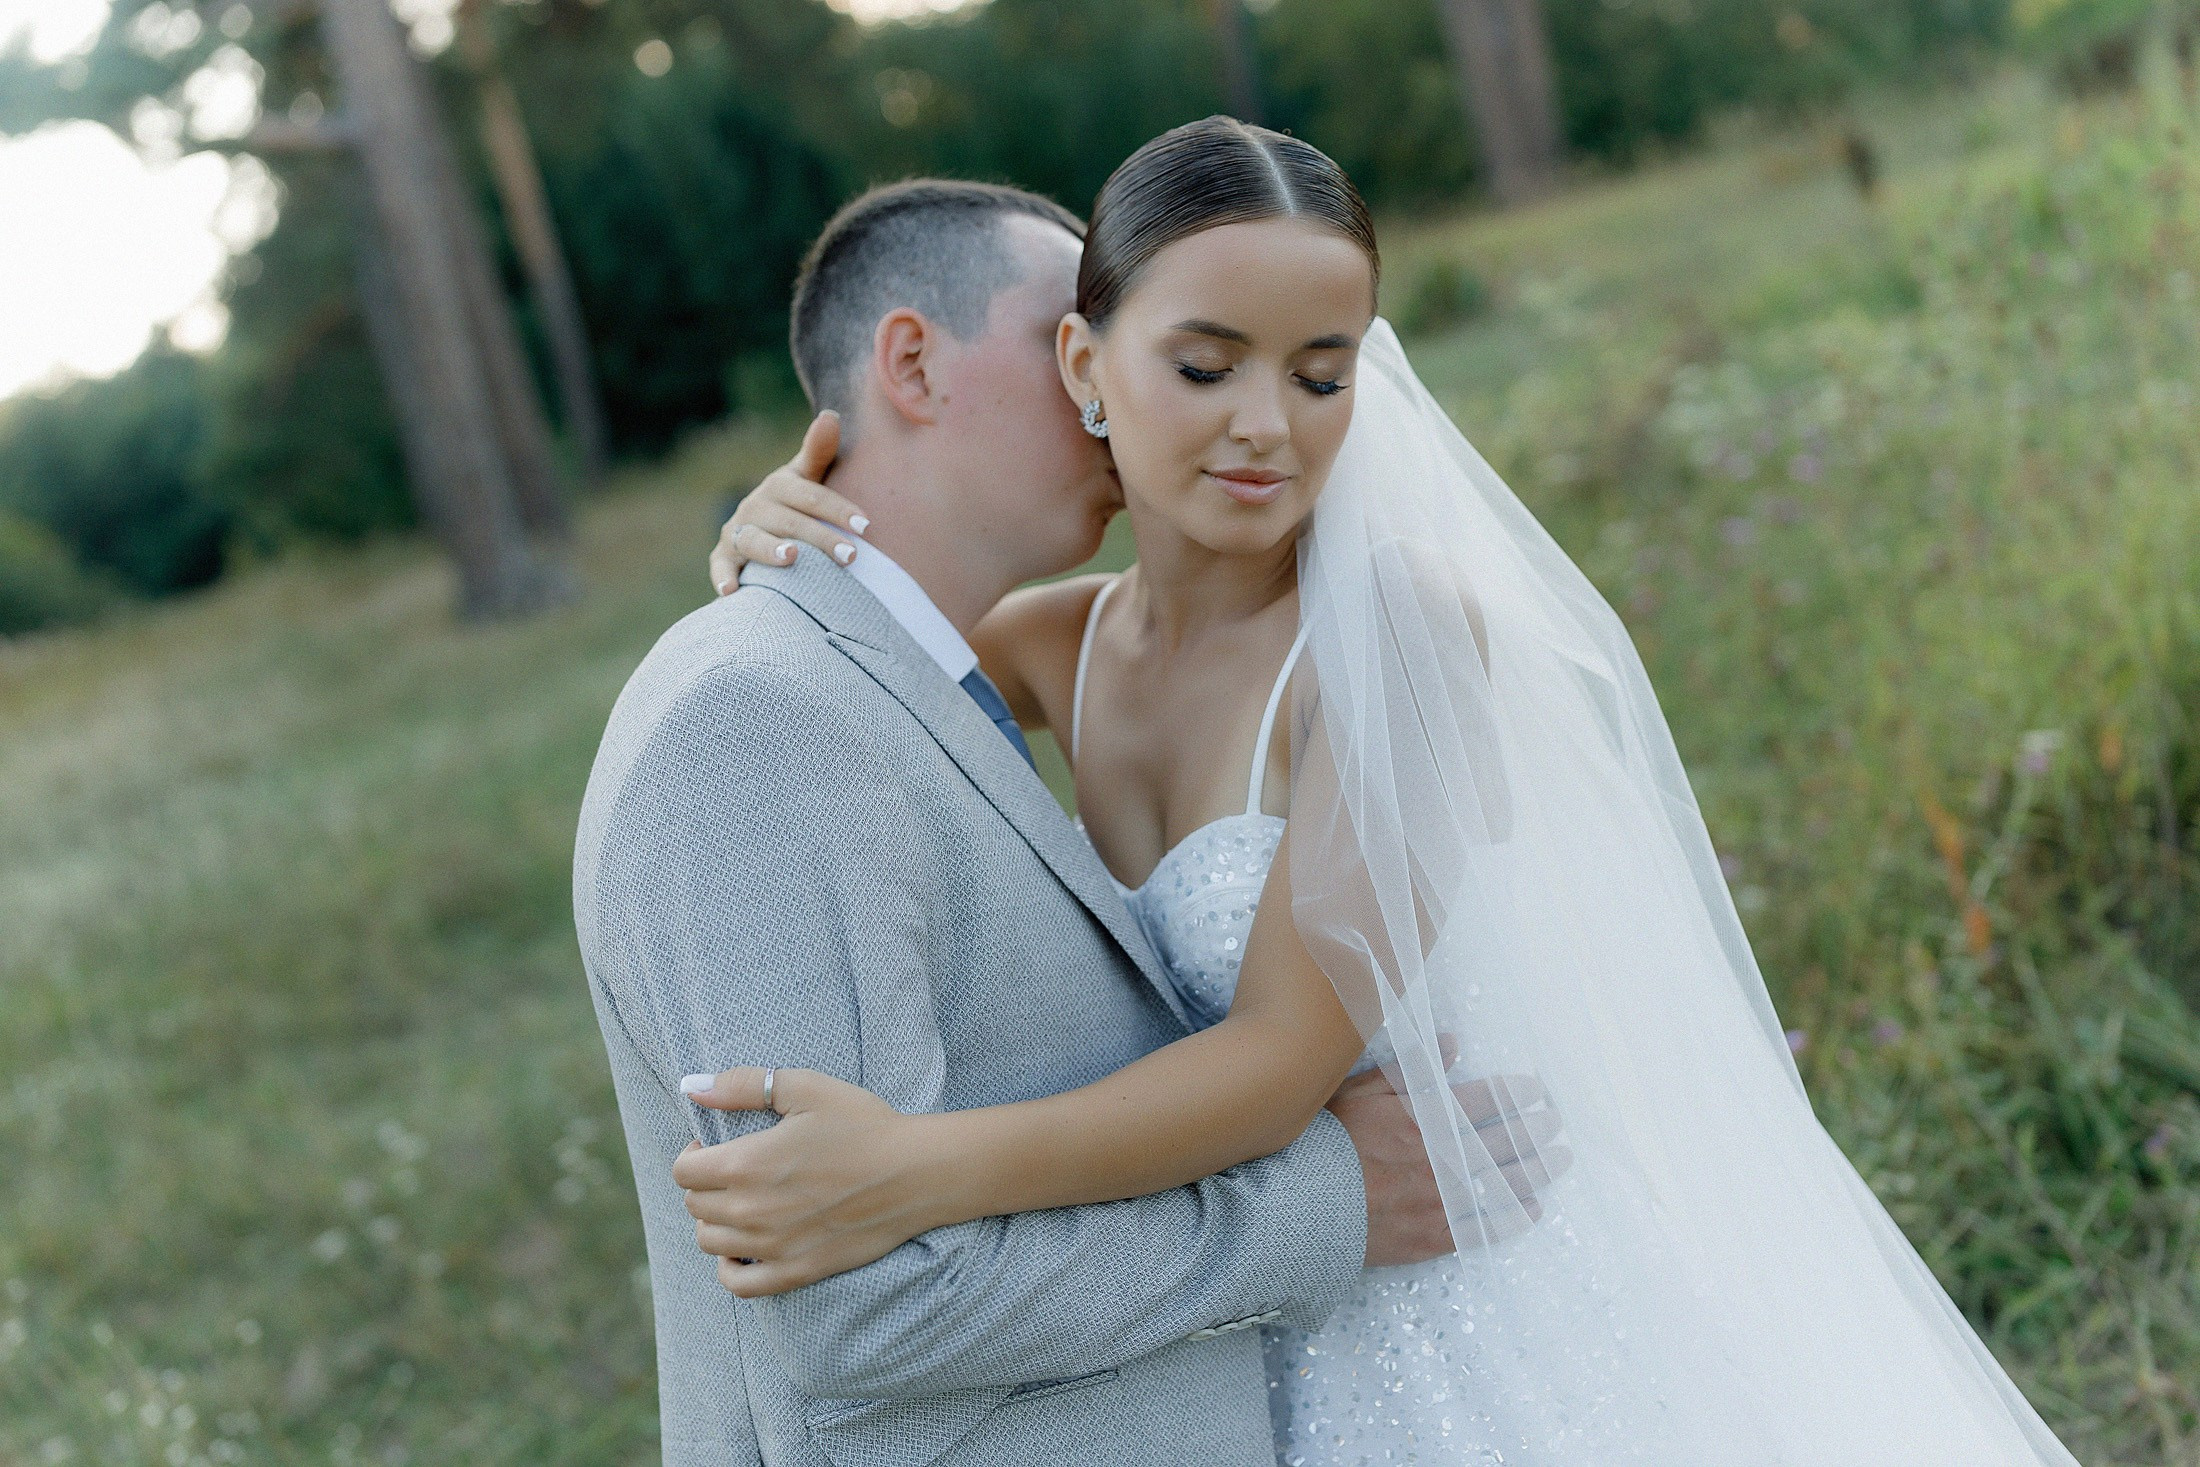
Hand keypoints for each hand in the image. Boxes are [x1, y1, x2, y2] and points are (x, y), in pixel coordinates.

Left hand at [671, 1066, 946, 1297]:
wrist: (916, 1173)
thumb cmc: (864, 1125)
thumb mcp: (806, 1088)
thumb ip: (744, 1085)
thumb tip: (694, 1086)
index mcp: (747, 1164)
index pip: (683, 1172)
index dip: (694, 1155)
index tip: (714, 1147)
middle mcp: (751, 1210)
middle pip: (694, 1206)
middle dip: (706, 1185)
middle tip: (734, 1171)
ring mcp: (772, 1246)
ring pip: (710, 1243)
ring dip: (716, 1222)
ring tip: (743, 1203)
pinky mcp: (797, 1271)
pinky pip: (738, 1284)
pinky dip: (729, 1269)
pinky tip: (742, 1249)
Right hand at [709, 413, 871, 594]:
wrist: (762, 525)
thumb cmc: (796, 502)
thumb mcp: (808, 478)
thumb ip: (819, 452)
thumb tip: (831, 414)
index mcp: (780, 485)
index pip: (811, 496)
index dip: (838, 509)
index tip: (865, 525)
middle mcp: (756, 506)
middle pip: (789, 521)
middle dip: (819, 537)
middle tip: (851, 556)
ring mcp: (738, 531)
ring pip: (753, 540)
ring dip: (770, 550)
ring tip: (792, 558)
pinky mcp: (723, 555)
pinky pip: (720, 566)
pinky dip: (722, 577)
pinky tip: (731, 592)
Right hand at [1329, 1066, 1569, 1266]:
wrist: (1297, 1207)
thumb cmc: (1321, 1143)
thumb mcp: (1355, 1091)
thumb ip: (1407, 1068)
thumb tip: (1451, 1043)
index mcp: (1423, 1119)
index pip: (1485, 1102)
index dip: (1515, 1094)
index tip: (1536, 1090)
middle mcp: (1440, 1159)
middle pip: (1503, 1143)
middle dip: (1534, 1131)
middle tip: (1556, 1125)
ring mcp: (1438, 1200)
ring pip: (1502, 1184)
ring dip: (1535, 1170)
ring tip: (1558, 1160)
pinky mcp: (1430, 1236)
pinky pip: (1483, 1228)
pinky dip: (1511, 1217)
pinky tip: (1531, 1209)